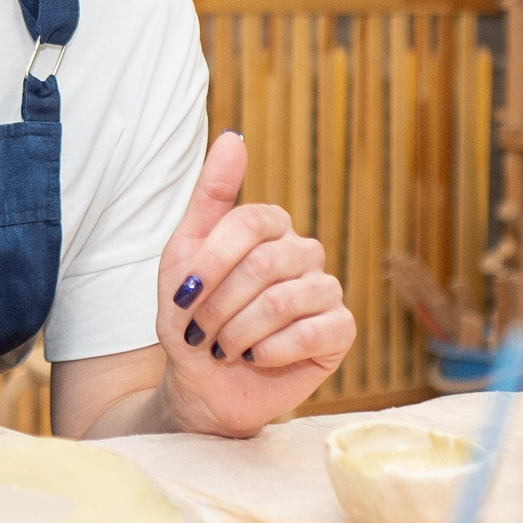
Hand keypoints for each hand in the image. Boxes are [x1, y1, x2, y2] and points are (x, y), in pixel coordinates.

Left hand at [152, 133, 354, 436]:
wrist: (201, 385)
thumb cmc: (191, 319)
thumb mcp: (182, 256)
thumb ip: (211, 196)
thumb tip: (233, 137)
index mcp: (269, 227)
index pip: (250, 221)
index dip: (212, 261)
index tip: (182, 295)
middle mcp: (303, 252)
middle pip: (265, 264)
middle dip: (220, 306)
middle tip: (202, 333)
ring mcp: (326, 290)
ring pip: (286, 300)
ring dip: (240, 332)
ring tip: (226, 348)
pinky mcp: (341, 331)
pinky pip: (314, 332)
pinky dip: (271, 352)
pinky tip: (257, 358)